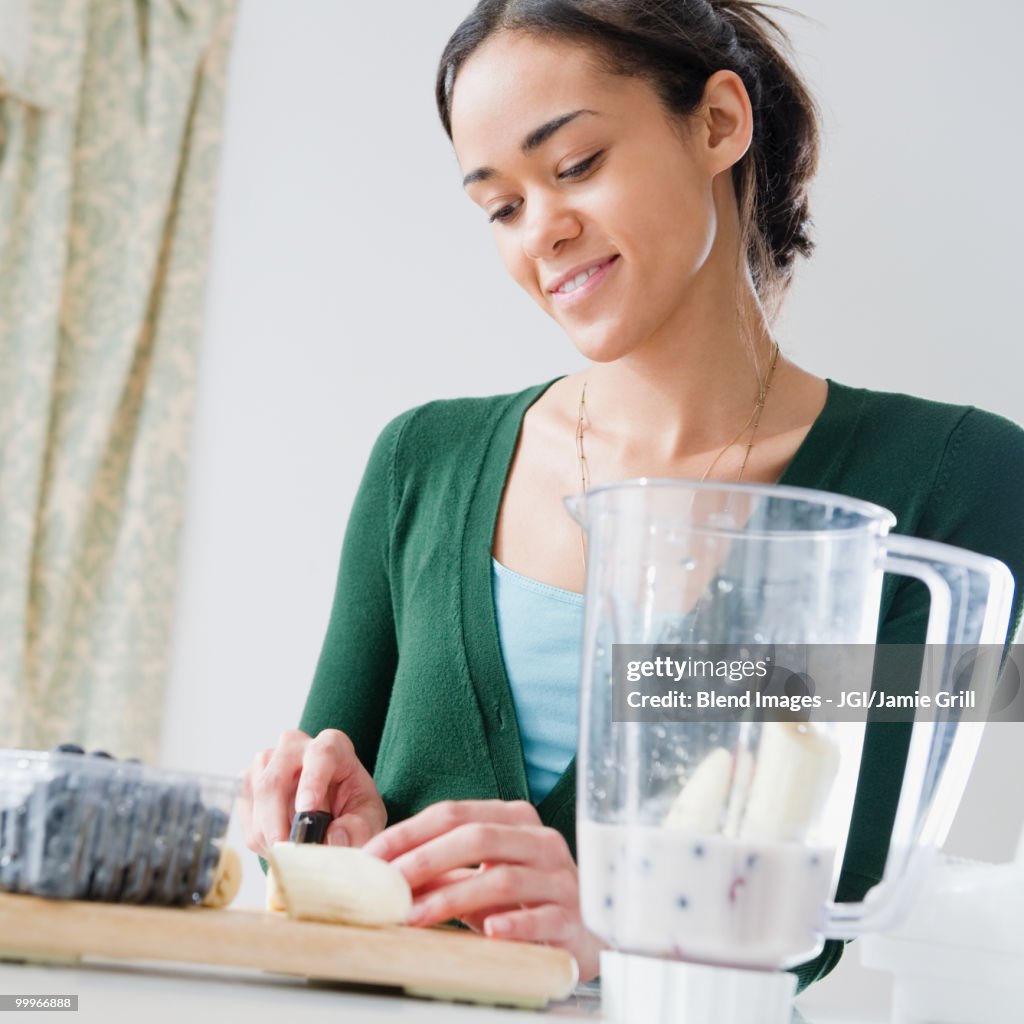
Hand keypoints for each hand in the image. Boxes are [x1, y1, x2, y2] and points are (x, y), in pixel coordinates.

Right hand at [239, 728, 386, 855]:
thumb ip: (358, 828)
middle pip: (275, 779)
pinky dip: (258, 835)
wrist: (331, 810)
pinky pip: (244, 810)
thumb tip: (334, 838)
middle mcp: (296, 745)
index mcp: (333, 745)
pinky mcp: (249, 780)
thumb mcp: (368, 817)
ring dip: (268, 831)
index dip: (312, 781)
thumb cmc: (352, 807)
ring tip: (290, 849)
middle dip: (277, 821)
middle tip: (287, 851)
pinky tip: (278, 841)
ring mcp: (268, 760)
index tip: (308, 810)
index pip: (321, 754)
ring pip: (256, 797)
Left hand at [362, 799, 604, 981]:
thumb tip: (382, 875)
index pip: (455, 813)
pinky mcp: (574, 919)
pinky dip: (513, 923)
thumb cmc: (525, 900)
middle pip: (477, 837)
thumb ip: (441, 871)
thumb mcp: (482, 879)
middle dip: (425, 859)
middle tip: (388, 884)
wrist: (587, 932)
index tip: (371, 856)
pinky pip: (541, 918)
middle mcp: (541, 841)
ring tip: (416, 917)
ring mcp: (560, 879)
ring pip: (502, 879)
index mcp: (516, 819)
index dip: (409, 833)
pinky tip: (488, 932)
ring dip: (452, 898)